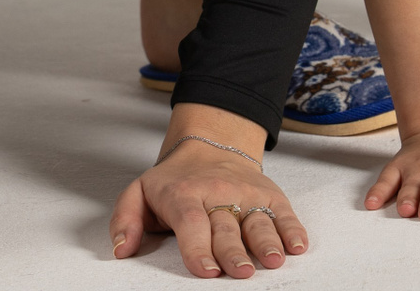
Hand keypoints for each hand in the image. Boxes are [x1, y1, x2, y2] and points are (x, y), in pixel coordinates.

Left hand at [111, 130, 307, 278]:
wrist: (210, 145)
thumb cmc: (175, 180)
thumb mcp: (140, 192)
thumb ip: (125, 220)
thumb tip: (122, 249)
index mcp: (184, 196)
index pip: (192, 223)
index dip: (198, 248)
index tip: (206, 272)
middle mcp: (218, 193)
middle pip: (227, 226)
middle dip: (234, 251)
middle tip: (241, 273)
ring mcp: (246, 193)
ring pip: (258, 220)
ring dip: (267, 241)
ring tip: (274, 260)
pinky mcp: (269, 194)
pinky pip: (283, 212)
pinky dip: (292, 229)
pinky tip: (297, 245)